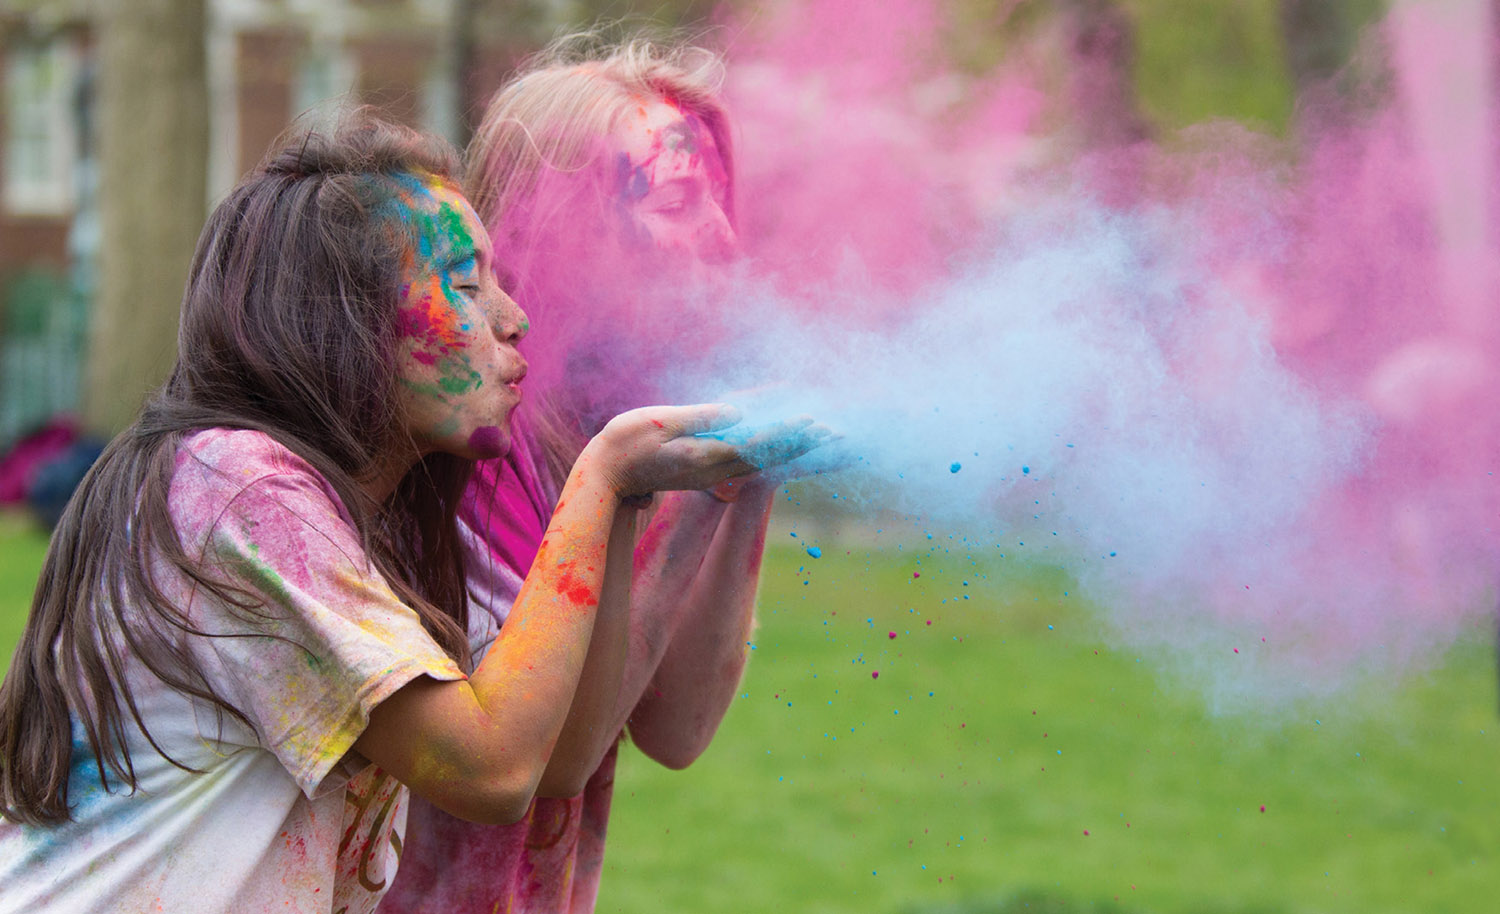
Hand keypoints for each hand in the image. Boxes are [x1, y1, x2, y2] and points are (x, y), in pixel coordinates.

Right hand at [588, 406, 834, 499]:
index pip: (755, 443)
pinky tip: (784, 443)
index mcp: (704, 456)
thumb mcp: (659, 424)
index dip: (786, 431)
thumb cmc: (624, 445)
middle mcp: (714, 470)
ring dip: (791, 448)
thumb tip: (737, 412)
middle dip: (801, 442)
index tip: (812, 421)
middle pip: (767, 455)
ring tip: (820, 435)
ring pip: (760, 460)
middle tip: (834, 431)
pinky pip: (746, 461)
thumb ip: (699, 418)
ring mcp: (710, 474)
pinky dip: (770, 450)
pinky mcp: (705, 472)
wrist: (604, 477)